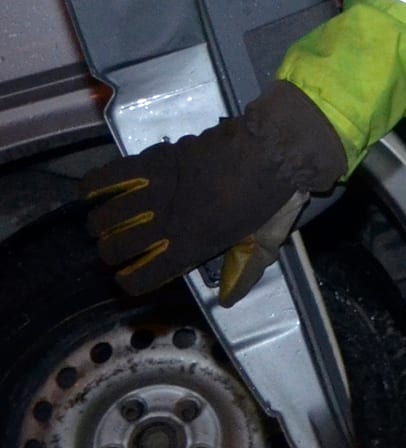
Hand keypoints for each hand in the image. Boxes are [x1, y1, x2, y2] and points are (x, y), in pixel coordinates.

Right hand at [82, 82, 347, 303]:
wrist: (275, 148)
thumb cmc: (273, 194)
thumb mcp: (264, 238)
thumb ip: (246, 268)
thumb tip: (230, 299)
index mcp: (192, 248)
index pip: (142, 278)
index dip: (131, 281)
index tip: (130, 277)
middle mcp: (167, 225)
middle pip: (116, 249)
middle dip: (111, 252)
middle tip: (117, 245)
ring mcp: (159, 192)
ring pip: (107, 216)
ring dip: (100, 223)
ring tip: (103, 222)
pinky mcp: (157, 161)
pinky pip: (113, 175)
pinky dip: (96, 184)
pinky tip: (88, 192)